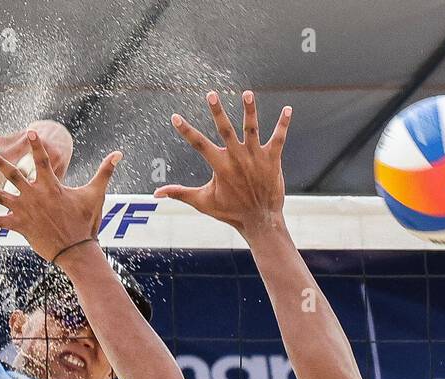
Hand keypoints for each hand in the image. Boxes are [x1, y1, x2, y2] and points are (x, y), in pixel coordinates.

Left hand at [0, 130, 119, 261]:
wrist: (77, 250)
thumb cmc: (87, 221)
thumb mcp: (96, 194)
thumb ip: (105, 171)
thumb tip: (119, 153)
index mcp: (52, 186)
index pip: (43, 161)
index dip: (37, 146)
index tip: (30, 131)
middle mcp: (34, 196)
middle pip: (12, 174)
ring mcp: (25, 211)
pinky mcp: (19, 226)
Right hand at [155, 90, 291, 235]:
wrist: (260, 220)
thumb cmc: (230, 212)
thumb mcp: (203, 202)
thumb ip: (180, 193)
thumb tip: (156, 193)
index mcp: (220, 166)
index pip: (198, 144)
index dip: (186, 131)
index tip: (175, 117)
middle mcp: (237, 158)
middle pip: (225, 130)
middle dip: (217, 112)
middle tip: (211, 94)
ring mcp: (256, 157)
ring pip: (252, 129)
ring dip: (250, 110)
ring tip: (247, 93)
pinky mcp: (272, 159)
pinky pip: (279, 138)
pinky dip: (283, 124)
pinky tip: (288, 110)